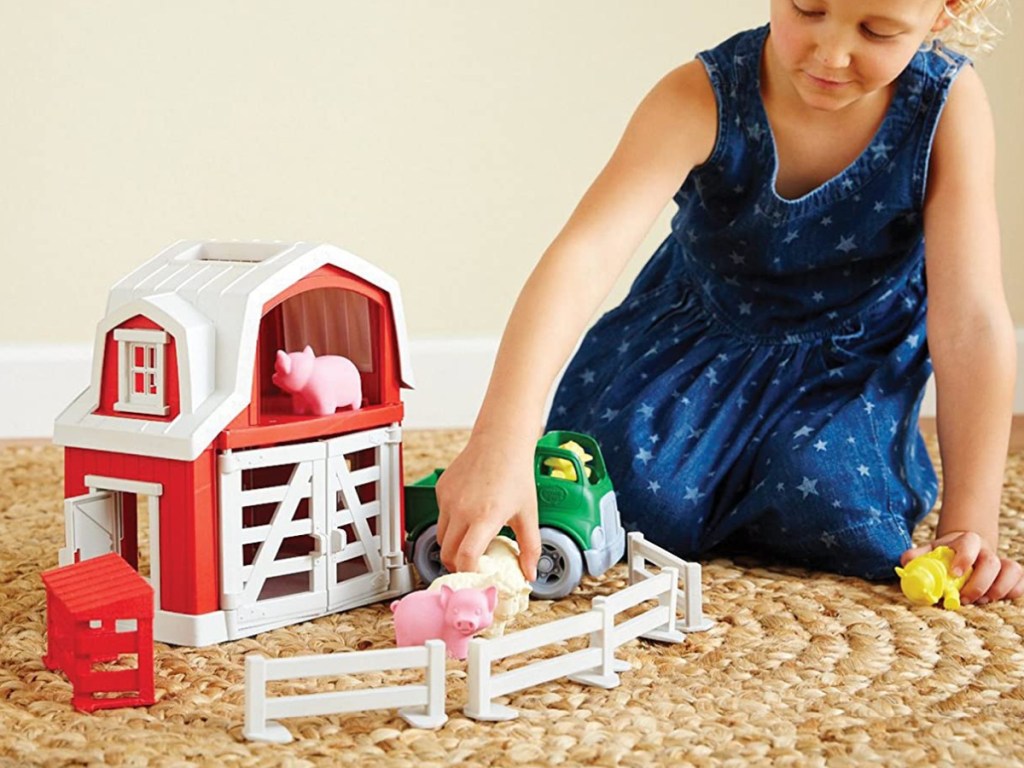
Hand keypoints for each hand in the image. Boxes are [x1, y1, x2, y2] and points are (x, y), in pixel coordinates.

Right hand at [434, 433, 540, 580]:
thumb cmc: (516, 473)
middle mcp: (461, 509)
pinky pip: (440, 516)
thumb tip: (530, 573)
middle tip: (473, 565)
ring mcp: (448, 499)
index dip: (469, 573)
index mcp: (484, 517)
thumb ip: (530, 547)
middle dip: (458, 565)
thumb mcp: (528, 514)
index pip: (464, 558)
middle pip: (447, 554)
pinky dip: (450, 523)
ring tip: (471, 540)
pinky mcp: (441, 490)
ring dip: (452, 545)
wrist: (501, 441)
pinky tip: (468, 514)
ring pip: (440, 536)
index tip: (478, 576)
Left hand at [900, 531, 1023, 604]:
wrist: (966, 550)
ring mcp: (1000, 562)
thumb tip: (906, 563)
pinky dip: (1013, 592)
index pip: (968, 542)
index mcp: (965, 541)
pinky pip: (1020, 582)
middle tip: (966, 599)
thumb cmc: (946, 554)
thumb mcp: (930, 551)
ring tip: (982, 601)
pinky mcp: (1011, 575)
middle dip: (979, 583)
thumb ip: (917, 555)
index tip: (955, 574)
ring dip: (999, 589)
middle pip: (991, 562)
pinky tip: (998, 599)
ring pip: (1011, 570)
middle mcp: (985, 550)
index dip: (964, 558)